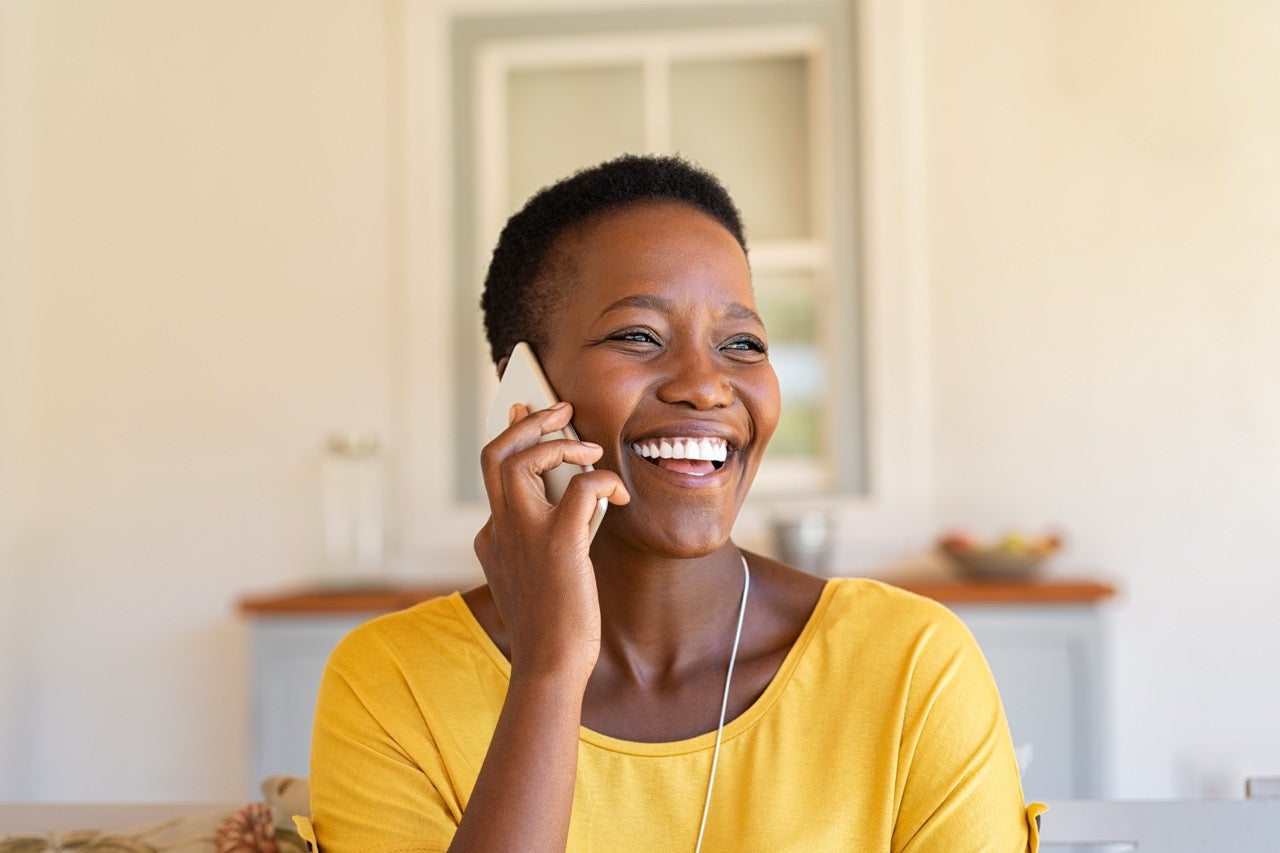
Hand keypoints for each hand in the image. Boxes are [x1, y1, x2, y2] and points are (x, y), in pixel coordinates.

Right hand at [474, 402, 629, 680]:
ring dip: (559, 442)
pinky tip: (618, 496)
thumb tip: (573, 494)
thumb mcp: (535, 574)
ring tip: (589, 449)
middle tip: (559, 409)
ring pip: (522, 459)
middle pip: (496, 452)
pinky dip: (602, 480)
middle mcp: (499, 529)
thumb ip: (541, 536)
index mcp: (491, 537)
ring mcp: (523, 534)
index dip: (512, 438)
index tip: (523, 414)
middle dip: (527, 421)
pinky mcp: (558, 543)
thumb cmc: (553, 625)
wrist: (551, 666)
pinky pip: (580, 487)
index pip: (493, 472)